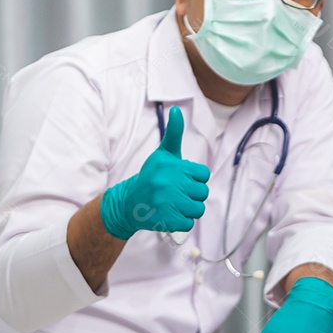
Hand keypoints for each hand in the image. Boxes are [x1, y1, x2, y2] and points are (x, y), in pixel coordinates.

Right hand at [99, 106, 209, 239]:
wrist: (128, 203)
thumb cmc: (151, 176)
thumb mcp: (163, 154)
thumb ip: (173, 133)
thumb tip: (177, 110)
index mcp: (172, 167)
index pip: (204, 175)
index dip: (195, 179)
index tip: (181, 179)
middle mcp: (170, 184)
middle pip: (203, 193)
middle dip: (192, 194)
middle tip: (175, 193)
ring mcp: (168, 203)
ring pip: (198, 209)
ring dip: (188, 209)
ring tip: (173, 204)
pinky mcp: (167, 221)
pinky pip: (189, 223)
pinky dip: (181, 221)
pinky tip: (169, 214)